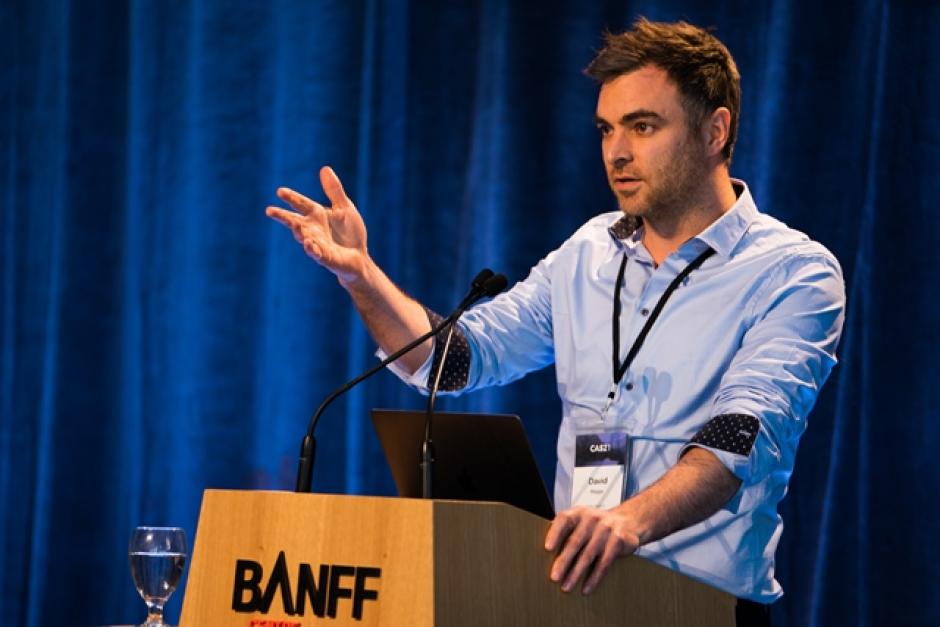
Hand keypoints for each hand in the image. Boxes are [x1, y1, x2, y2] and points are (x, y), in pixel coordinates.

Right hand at [266, 166, 368, 284]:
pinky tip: (308, 243)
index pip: (301, 204)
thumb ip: (334, 190)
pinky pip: (317, 253)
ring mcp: (317, 244)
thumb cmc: (350, 232)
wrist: (359, 256)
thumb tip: (325, 168)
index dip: (291, 198)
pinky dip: (312, 249)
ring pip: (304, 237)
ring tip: (294, 225)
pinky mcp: (325, 258)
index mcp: (317, 215)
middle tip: (269, 210)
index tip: (280, 191)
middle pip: (294, 221)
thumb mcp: (344, 208)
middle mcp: (313, 229)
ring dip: (298, 231)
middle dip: (283, 216)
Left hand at [544, 506, 641, 594]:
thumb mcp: (581, 522)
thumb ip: (565, 531)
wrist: (629, 521)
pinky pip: (604, 563)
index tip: (547, 548)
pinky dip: (594, 578)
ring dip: (576, 573)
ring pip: (588, 555)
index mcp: (579, 513)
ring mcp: (606, 529)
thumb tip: (542, 551)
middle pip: (575, 542)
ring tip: (566, 586)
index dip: (555, 533)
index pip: (564, 520)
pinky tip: (586, 588)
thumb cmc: (597, 526)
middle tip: (554, 577)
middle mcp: (592, 518)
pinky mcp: (618, 541)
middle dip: (563, 561)